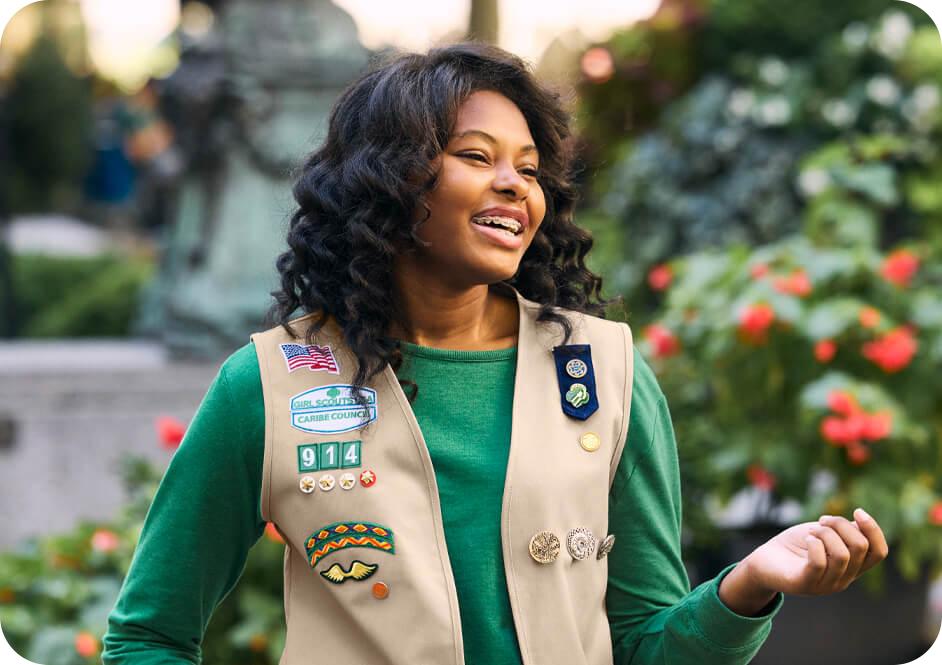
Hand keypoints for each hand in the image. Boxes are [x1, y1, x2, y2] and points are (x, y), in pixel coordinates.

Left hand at [719, 508, 888, 614]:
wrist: (763, 562)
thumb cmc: (795, 546)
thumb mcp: (823, 533)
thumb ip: (844, 532)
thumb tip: (862, 523)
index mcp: (852, 567)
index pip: (879, 552)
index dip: (873, 529)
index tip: (857, 511)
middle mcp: (844, 579)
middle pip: (860, 547)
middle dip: (841, 525)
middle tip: (821, 521)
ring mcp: (825, 585)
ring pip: (842, 554)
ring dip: (825, 533)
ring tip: (811, 532)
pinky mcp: (805, 584)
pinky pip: (819, 563)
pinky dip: (814, 544)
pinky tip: (807, 540)